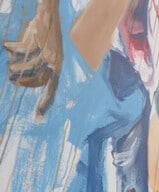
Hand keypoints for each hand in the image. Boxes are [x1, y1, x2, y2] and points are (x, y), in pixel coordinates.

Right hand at [4, 0, 62, 117]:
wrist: (48, 13)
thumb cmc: (43, 34)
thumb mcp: (41, 52)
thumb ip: (34, 65)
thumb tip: (19, 78)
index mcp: (57, 67)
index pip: (52, 89)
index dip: (45, 103)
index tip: (37, 118)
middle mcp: (55, 61)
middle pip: (39, 81)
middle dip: (24, 82)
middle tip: (12, 80)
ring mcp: (48, 52)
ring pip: (29, 67)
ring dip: (17, 67)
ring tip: (10, 66)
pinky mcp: (39, 41)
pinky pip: (23, 52)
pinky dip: (13, 51)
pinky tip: (7, 47)